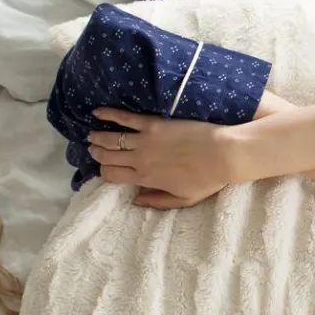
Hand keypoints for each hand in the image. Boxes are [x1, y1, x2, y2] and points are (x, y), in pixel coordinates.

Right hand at [87, 108, 235, 208]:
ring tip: (91, 135)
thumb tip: (135, 200)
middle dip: (97, 154)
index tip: (104, 169)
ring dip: (98, 137)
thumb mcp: (184, 199)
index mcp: (146, 178)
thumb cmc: (208, 179)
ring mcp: (145, 140)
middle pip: (108, 158)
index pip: (113, 176)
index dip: (104, 173)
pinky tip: (97, 112)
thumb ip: (158, 201)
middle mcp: (140, 160)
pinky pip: (125, 118)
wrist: (223, 155)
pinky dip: (109, 114)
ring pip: (111, 139)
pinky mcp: (153, 123)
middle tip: (94, 149)